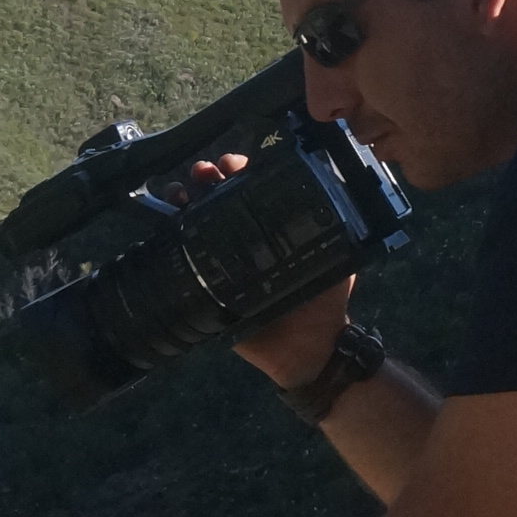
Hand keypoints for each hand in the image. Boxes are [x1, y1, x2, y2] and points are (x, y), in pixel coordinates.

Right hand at [176, 157, 358, 388]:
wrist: (308, 352)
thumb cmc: (324, 305)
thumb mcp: (339, 264)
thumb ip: (341, 237)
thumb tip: (346, 201)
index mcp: (273, 231)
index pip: (252, 191)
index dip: (239, 172)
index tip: (232, 165)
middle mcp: (244, 241)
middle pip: (219, 199)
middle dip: (209, 178)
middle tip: (207, 173)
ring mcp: (221, 261)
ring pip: (196, 220)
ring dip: (187, 196)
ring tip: (186, 188)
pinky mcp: (205, 286)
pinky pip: (182, 258)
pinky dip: (170, 230)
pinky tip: (169, 212)